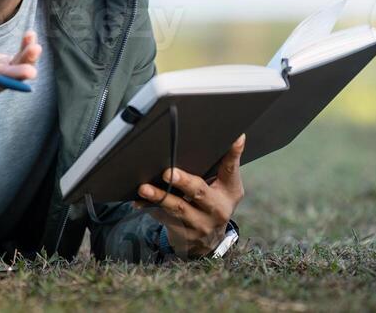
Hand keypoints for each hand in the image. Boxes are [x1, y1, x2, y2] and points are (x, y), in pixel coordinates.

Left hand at [137, 134, 244, 257]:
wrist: (208, 240)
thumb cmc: (215, 201)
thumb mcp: (226, 185)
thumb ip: (227, 163)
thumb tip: (237, 135)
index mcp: (229, 192)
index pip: (230, 170)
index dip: (232, 155)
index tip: (234, 138)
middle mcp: (217, 210)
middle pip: (199, 193)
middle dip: (184, 182)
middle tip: (168, 173)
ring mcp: (200, 225)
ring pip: (178, 209)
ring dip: (160, 197)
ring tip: (144, 188)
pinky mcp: (183, 234)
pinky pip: (164, 219)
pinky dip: (150, 208)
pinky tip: (138, 201)